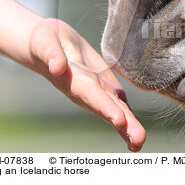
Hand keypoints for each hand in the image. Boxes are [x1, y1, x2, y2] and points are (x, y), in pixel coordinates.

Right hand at [27, 18, 145, 150]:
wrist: (48, 43)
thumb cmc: (44, 42)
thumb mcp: (45, 43)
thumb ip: (51, 54)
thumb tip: (56, 67)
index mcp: (74, 80)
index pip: (92, 95)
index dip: (105, 107)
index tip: (119, 120)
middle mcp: (87, 91)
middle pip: (108, 109)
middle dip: (124, 125)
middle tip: (138, 140)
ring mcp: (97, 90)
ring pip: (116, 109)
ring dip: (129, 126)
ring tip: (139, 142)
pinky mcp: (105, 86)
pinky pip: (119, 103)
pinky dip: (128, 119)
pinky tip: (136, 135)